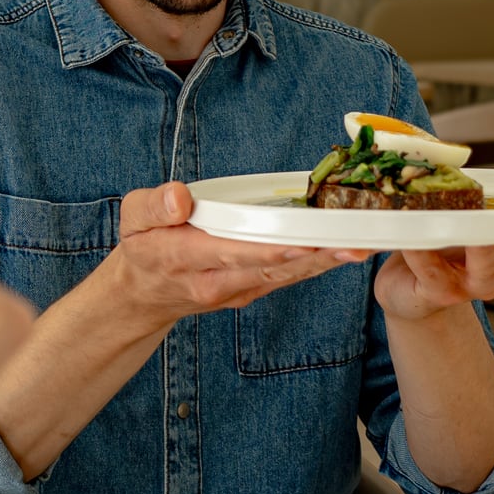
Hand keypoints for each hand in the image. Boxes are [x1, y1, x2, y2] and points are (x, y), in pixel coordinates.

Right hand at [111, 181, 370, 331]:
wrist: (145, 294)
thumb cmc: (143, 246)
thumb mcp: (132, 218)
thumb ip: (153, 205)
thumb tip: (180, 199)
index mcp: (183, 258)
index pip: (229, 251)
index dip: (267, 248)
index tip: (301, 242)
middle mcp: (215, 281)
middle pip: (270, 267)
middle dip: (312, 256)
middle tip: (353, 243)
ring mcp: (237, 290)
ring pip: (285, 276)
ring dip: (324, 263)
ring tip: (362, 246)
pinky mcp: (253, 290)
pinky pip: (288, 278)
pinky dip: (317, 265)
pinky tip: (345, 251)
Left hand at [373, 168, 493, 324]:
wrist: (407, 286)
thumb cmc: (451, 244)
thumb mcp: (490, 214)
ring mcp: (473, 283)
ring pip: (488, 270)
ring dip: (485, 250)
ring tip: (475, 231)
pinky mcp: (436, 291)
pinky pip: (433, 273)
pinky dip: (424, 254)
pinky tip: (417, 237)